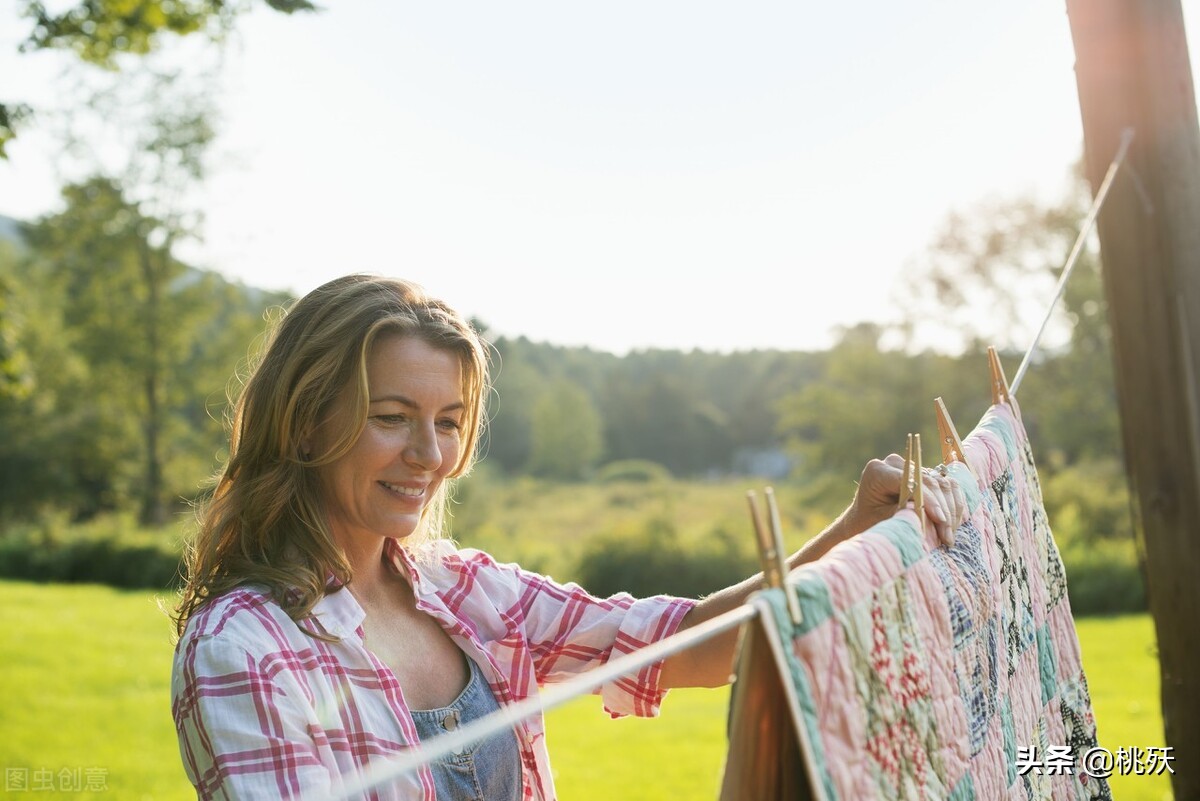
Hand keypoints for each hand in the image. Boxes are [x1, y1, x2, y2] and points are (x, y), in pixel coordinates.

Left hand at [848, 454, 967, 546]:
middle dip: (942, 510)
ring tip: (949, 536)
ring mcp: (913, 468)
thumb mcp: (882, 521)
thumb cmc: (869, 522)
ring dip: (951, 510)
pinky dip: (955, 504)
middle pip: (930, 482)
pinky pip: (949, 485)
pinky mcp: (926, 475)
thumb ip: (904, 515)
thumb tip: (931, 517)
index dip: (929, 501)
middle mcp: (896, 464)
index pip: (911, 481)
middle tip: (946, 537)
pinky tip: (954, 524)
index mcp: (878, 471)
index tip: (941, 521)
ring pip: (943, 484)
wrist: (866, 520)